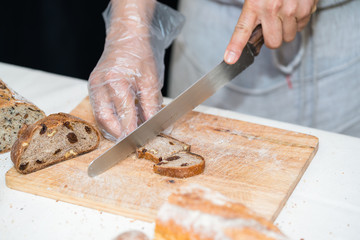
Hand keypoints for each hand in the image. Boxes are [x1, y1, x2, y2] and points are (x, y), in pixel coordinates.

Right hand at [89, 0, 160, 140]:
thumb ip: (152, 106)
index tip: (137, 142)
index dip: (130, 130)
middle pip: (104, 118)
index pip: (123, 113)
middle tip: (130, 143)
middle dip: (117, 133)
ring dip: (112, 128)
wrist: (127, 37)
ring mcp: (94, 86)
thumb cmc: (140, 54)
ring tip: (127, 135)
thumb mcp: (151, 81)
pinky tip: (121, 122)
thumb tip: (156, 125)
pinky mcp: (94, 87)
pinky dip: (110, 118)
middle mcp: (99, 84)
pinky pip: (100, 108)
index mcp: (115, 80)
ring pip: (100, 116)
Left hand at [224, 0, 317, 63]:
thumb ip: (254, 13)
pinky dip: (299, 20)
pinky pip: (302, 26)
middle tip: (273, 26)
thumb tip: (256, 34)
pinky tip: (295, 6)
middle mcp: (271, 9)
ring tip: (285, 11)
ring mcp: (290, 9)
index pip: (242, 31)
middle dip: (274, 38)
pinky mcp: (306, 7)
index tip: (230, 59)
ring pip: (289, 36)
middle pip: (273, 42)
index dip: (235, 47)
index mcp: (254, 5)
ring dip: (287, 28)